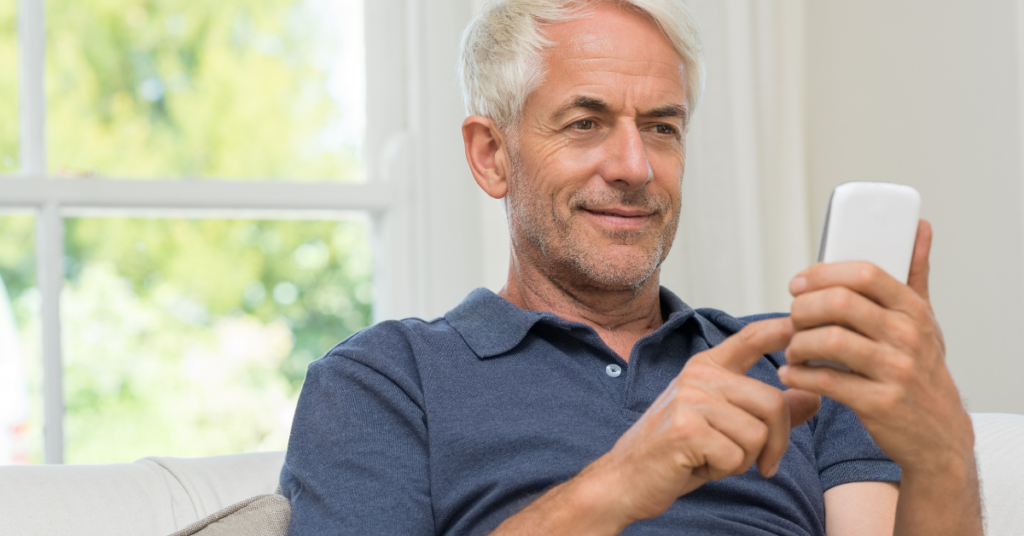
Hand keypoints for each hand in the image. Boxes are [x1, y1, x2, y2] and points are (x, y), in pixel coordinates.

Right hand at [588, 318, 820, 524]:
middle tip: (761, 464)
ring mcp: (690, 398)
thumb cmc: (679, 451)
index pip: (751, 338)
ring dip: (744, 459)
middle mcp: (698, 375)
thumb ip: (766, 411)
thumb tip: (814, 398)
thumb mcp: (726, 427)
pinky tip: (698, 465)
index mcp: (706, 367)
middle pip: (772, 403)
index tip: (804, 321)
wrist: (627, 478)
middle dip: (776, 443)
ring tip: (712, 457)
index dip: (782, 328)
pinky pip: (736, 455)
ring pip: (757, 434)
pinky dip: (725, 470)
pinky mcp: (686, 428)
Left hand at [779, 220, 973, 476]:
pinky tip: (792, 373)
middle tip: (792, 319)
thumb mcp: (924, 321)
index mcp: (912, 310)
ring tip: (792, 350)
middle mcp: (907, 336)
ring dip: (798, 343)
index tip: (797, 284)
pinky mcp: (879, 403)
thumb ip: (914, 274)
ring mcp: (895, 370)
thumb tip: (919, 228)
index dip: (822, 273)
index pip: (865, 273)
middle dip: (803, 308)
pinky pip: (826, 381)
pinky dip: (799, 375)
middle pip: (840, 303)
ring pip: (829, 340)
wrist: (939, 433)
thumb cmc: (921, 370)